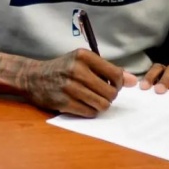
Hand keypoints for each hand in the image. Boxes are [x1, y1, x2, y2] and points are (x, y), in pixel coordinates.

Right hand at [21, 49, 136, 116]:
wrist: (34, 78)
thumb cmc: (64, 68)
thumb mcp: (84, 62)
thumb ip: (108, 70)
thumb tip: (133, 81)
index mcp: (84, 56)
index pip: (115, 73)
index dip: (119, 83)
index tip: (113, 84)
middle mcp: (77, 70)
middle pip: (110, 92)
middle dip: (111, 96)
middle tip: (103, 94)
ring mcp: (69, 87)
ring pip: (102, 104)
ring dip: (102, 105)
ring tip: (95, 100)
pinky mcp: (64, 103)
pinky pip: (89, 112)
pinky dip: (91, 111)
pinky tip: (84, 104)